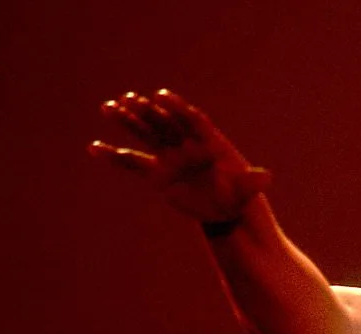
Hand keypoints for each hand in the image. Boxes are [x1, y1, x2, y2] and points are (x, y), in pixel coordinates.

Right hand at [89, 89, 271, 222]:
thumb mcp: (246, 191)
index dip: (176, 108)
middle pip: (165, 123)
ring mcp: (170, 157)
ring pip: (146, 135)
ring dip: (127, 121)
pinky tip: (93, 148)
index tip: (160, 96)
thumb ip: (253, 183)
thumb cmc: (239, 196)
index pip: (191, 120)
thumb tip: (267, 178)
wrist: (226, 210)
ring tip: (107, 107)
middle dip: (147, 111)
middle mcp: (187, 145)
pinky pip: (132, 163)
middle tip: (128, 98)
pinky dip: (114, 156)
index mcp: (209, 142)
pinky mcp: (157, 174)